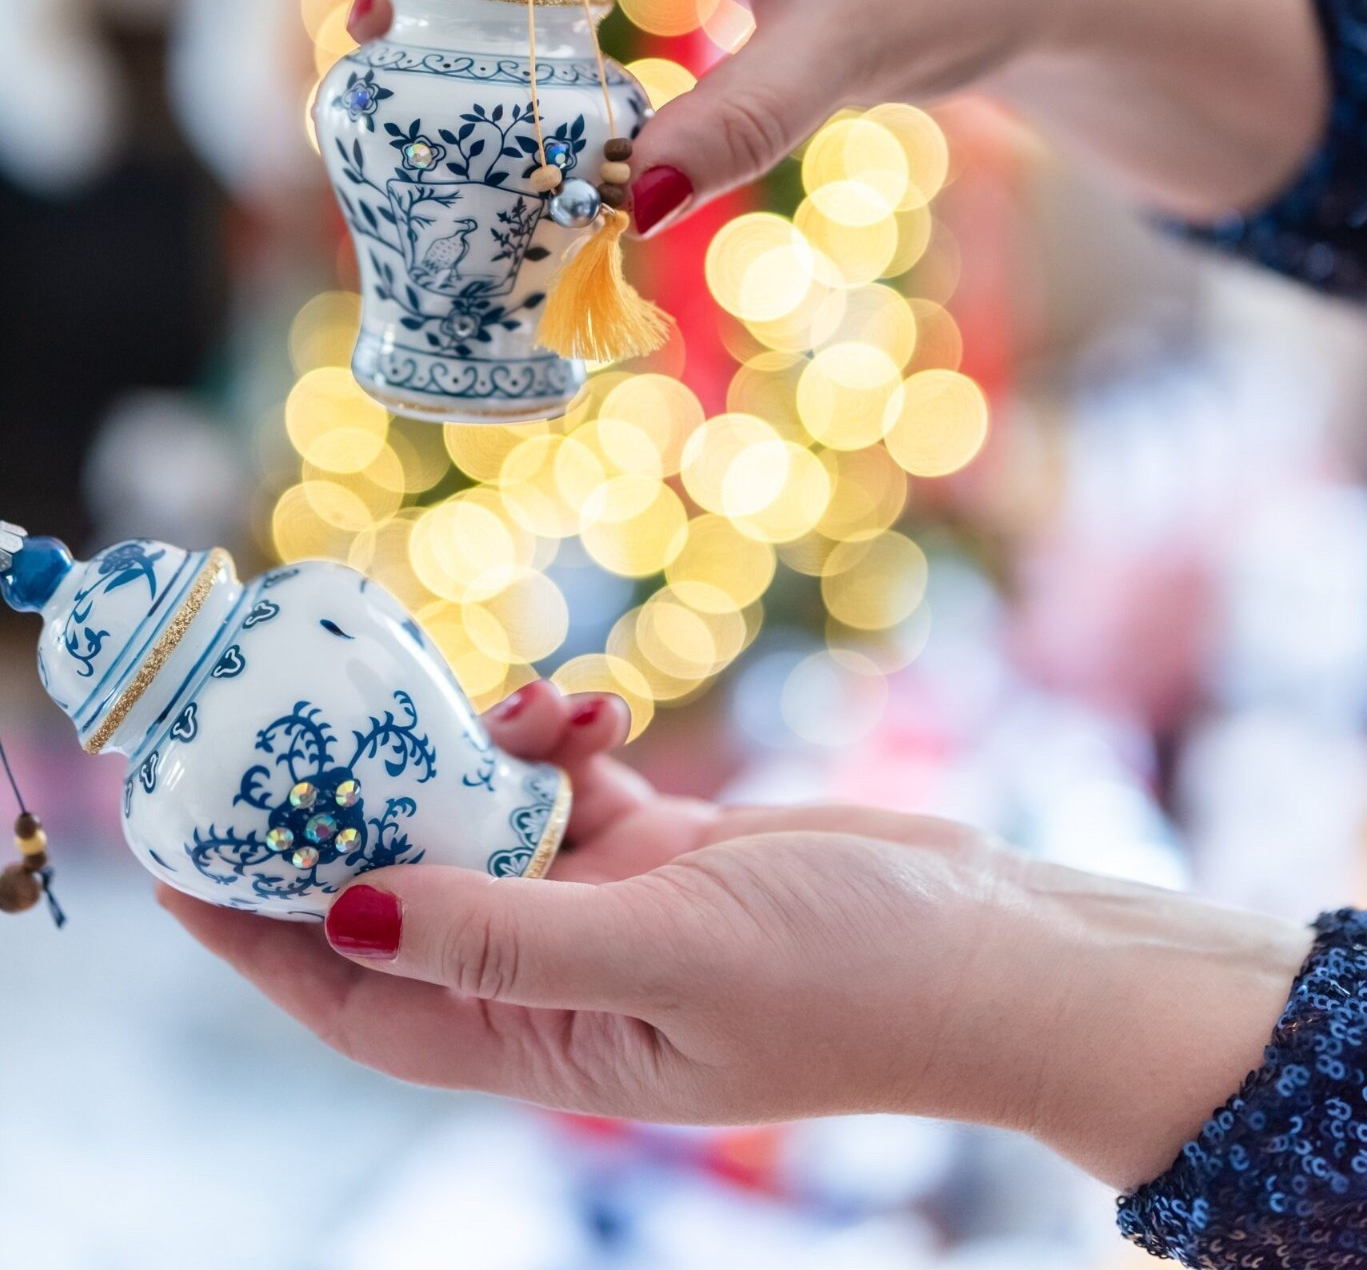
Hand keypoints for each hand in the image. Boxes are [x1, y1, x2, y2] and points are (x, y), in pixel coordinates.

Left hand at [161, 681, 1309, 1190]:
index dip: (255, 937)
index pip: (353, 994)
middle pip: (405, 894)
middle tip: (300, 721)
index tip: (175, 863)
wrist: (993, 946)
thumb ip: (506, 934)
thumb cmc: (852, 980)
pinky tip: (592, 704)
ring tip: (518, 703)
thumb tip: (348, 910)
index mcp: (541, 1046)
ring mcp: (607, 910)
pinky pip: (567, 784)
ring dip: (480, 755)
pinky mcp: (660, 849)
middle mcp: (555, 982)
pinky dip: (563, 738)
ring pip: (486, 822)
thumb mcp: (668, 951)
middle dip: (352, 815)